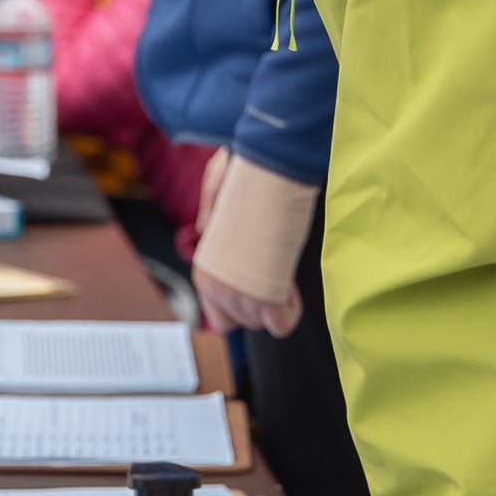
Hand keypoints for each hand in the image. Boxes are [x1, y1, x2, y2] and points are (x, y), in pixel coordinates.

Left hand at [188, 155, 307, 336]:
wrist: (265, 170)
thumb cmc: (243, 174)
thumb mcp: (216, 189)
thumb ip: (210, 212)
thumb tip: (204, 229)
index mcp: (204, 268)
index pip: (221, 318)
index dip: (244, 305)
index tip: (260, 279)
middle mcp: (214, 286)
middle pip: (245, 322)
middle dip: (264, 304)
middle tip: (276, 272)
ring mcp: (237, 294)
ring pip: (263, 323)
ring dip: (278, 304)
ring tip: (283, 271)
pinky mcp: (263, 296)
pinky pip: (280, 325)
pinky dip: (290, 311)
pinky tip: (292, 287)